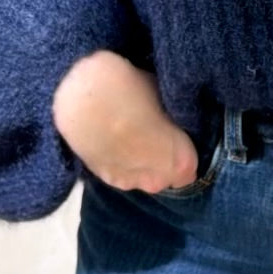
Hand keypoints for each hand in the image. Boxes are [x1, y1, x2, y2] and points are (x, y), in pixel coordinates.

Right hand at [52, 50, 201, 192]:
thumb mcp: (165, 99)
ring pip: (142, 178)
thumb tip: (168, 120)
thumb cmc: (132, 90)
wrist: (82, 99)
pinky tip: (110, 142)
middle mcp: (158, 180)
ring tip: (126, 136)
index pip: (190, 170)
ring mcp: (130, 183)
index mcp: (181, 161)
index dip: (182, 152)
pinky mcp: (104, 179)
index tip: (174, 136)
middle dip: (162, 159)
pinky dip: (119, 162)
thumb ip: (170, 120)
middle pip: (166, 177)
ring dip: (139, 163)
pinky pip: (121, 174)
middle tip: (149, 133)